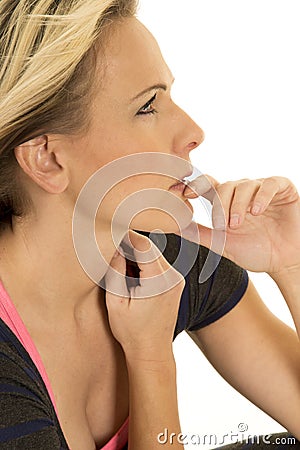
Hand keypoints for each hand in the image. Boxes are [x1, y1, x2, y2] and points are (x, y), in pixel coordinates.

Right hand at [105, 231, 184, 360]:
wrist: (152, 352)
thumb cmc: (131, 331)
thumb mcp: (115, 302)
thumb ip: (115, 271)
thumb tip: (115, 248)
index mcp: (159, 281)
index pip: (144, 246)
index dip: (126, 236)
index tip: (111, 232)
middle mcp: (173, 277)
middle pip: (151, 248)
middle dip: (131, 245)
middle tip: (111, 247)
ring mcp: (177, 280)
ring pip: (154, 254)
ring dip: (137, 254)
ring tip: (119, 264)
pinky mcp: (176, 284)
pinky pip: (158, 264)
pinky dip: (144, 263)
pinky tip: (131, 273)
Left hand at [184, 175, 299, 274]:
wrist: (284, 262)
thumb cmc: (255, 252)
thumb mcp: (223, 244)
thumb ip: (201, 234)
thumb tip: (174, 227)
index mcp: (227, 201)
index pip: (208, 186)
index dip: (194, 186)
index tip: (184, 194)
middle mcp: (243, 192)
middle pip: (225, 186)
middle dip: (220, 205)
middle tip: (222, 225)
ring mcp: (262, 189)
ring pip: (244, 185)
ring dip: (238, 204)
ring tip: (237, 224)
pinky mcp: (283, 189)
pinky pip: (270, 183)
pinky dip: (261, 196)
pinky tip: (257, 211)